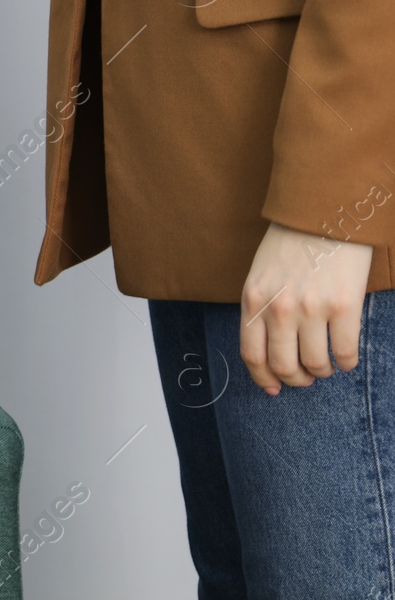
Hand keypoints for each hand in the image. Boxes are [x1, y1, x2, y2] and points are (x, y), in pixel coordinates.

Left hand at [239, 221, 372, 392]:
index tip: (273, 388)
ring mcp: (311, 309)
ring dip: (323, 372)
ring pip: (316, 364)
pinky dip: (347, 363)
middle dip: (295, 380)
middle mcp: (279, 309)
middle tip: (305, 378)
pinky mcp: (344, 306)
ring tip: (327, 366)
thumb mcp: (260, 274)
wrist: (324, 212)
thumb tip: (270, 349)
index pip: (252, 355)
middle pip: (284, 366)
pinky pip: (346, 352)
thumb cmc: (291, 242)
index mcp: (253, 300)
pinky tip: (346, 358)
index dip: (263, 378)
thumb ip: (262, 307)